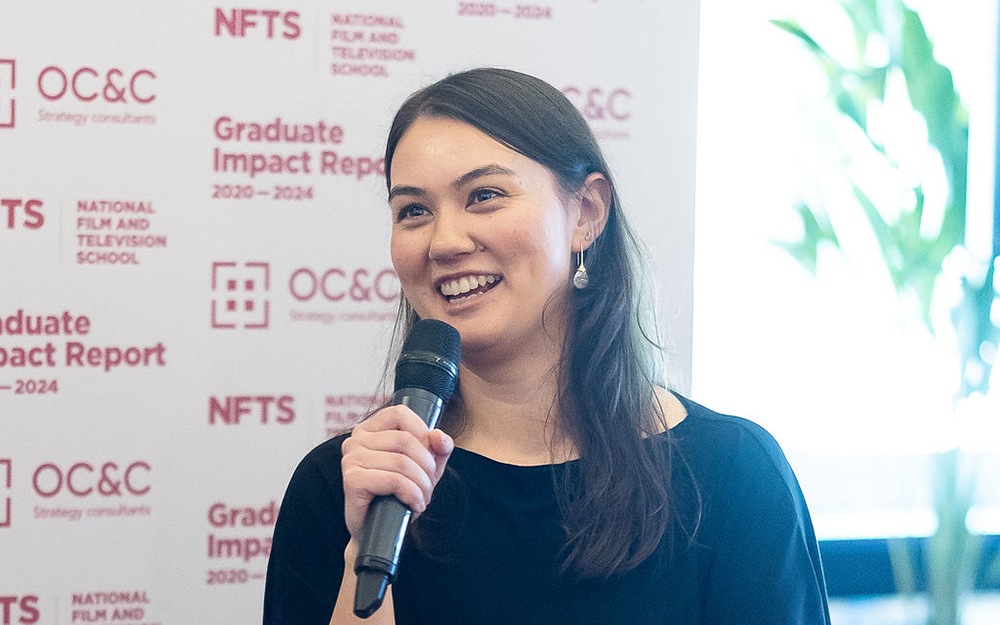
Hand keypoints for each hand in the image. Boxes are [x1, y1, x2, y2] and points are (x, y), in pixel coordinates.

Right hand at [340, 405, 453, 538]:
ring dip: (421, 485)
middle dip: (426, 466)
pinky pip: (394, 480)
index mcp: (370, 429)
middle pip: (405, 440)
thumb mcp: (425, 467)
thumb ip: (438, 448)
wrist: (377, 532)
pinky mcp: (352, 480)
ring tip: (421, 498)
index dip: (422, 433)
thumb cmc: (398, 495)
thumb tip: (439, 436)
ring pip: (402, 462)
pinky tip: (413, 505)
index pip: (400, 413)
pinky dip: (412, 495)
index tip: (430, 457)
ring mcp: (351, 459)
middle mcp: (356, 440)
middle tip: (428, 486)